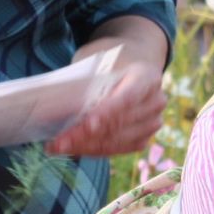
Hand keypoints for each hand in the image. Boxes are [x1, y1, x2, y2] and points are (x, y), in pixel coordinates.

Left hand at [44, 60, 163, 158]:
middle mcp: (155, 102)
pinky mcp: (143, 139)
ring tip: (58, 147)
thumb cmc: (109, 64)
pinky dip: (93, 150)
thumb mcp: (97, 62)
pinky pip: (116, 150)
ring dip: (85, 146)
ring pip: (116, 141)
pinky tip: (73, 149)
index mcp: (147, 76)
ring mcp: (152, 123)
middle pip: (119, 124)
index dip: (107, 113)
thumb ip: (86, 80)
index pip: (128, 98)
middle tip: (58, 142)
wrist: (131, 67)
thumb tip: (60, 105)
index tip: (88, 125)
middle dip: (85, 136)